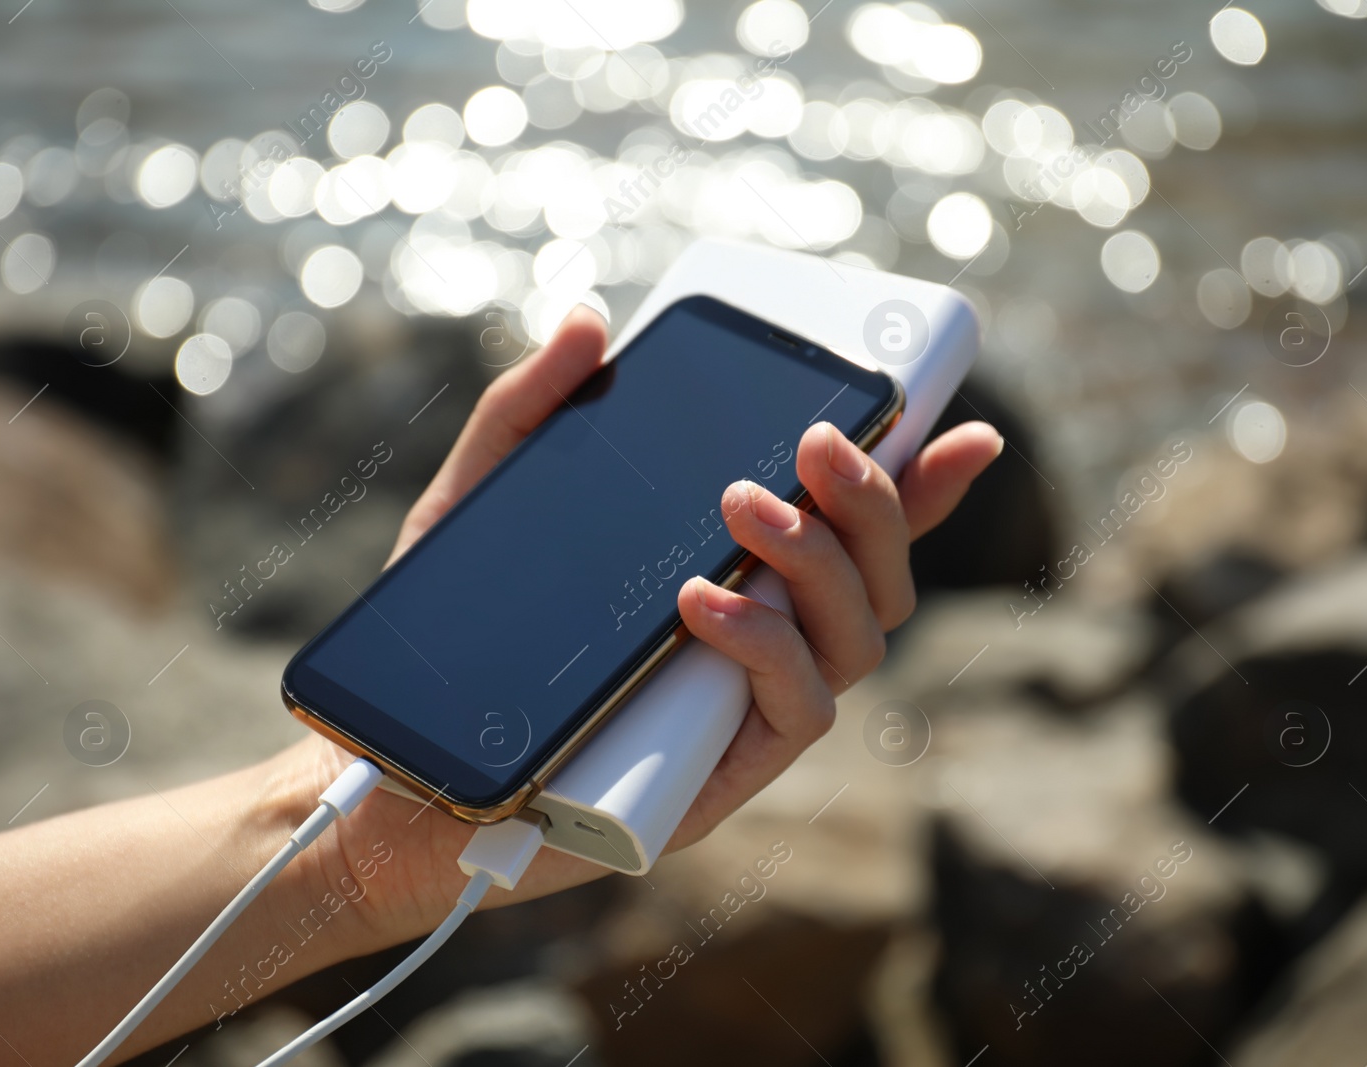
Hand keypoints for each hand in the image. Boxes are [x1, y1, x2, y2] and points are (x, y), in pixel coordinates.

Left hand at [276, 306, 1001, 954]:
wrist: (401, 769)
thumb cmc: (456, 641)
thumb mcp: (481, 506)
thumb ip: (532, 412)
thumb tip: (589, 322)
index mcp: (736, 579)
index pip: (852, 532)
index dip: (921, 485)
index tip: (964, 427)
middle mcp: (764, 645)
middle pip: (877, 578)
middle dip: (870, 501)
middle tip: (813, 442)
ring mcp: (749, 712)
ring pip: (857, 639)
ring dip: (819, 561)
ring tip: (745, 507)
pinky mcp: (724, 773)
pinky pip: (797, 711)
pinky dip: (764, 644)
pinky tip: (703, 603)